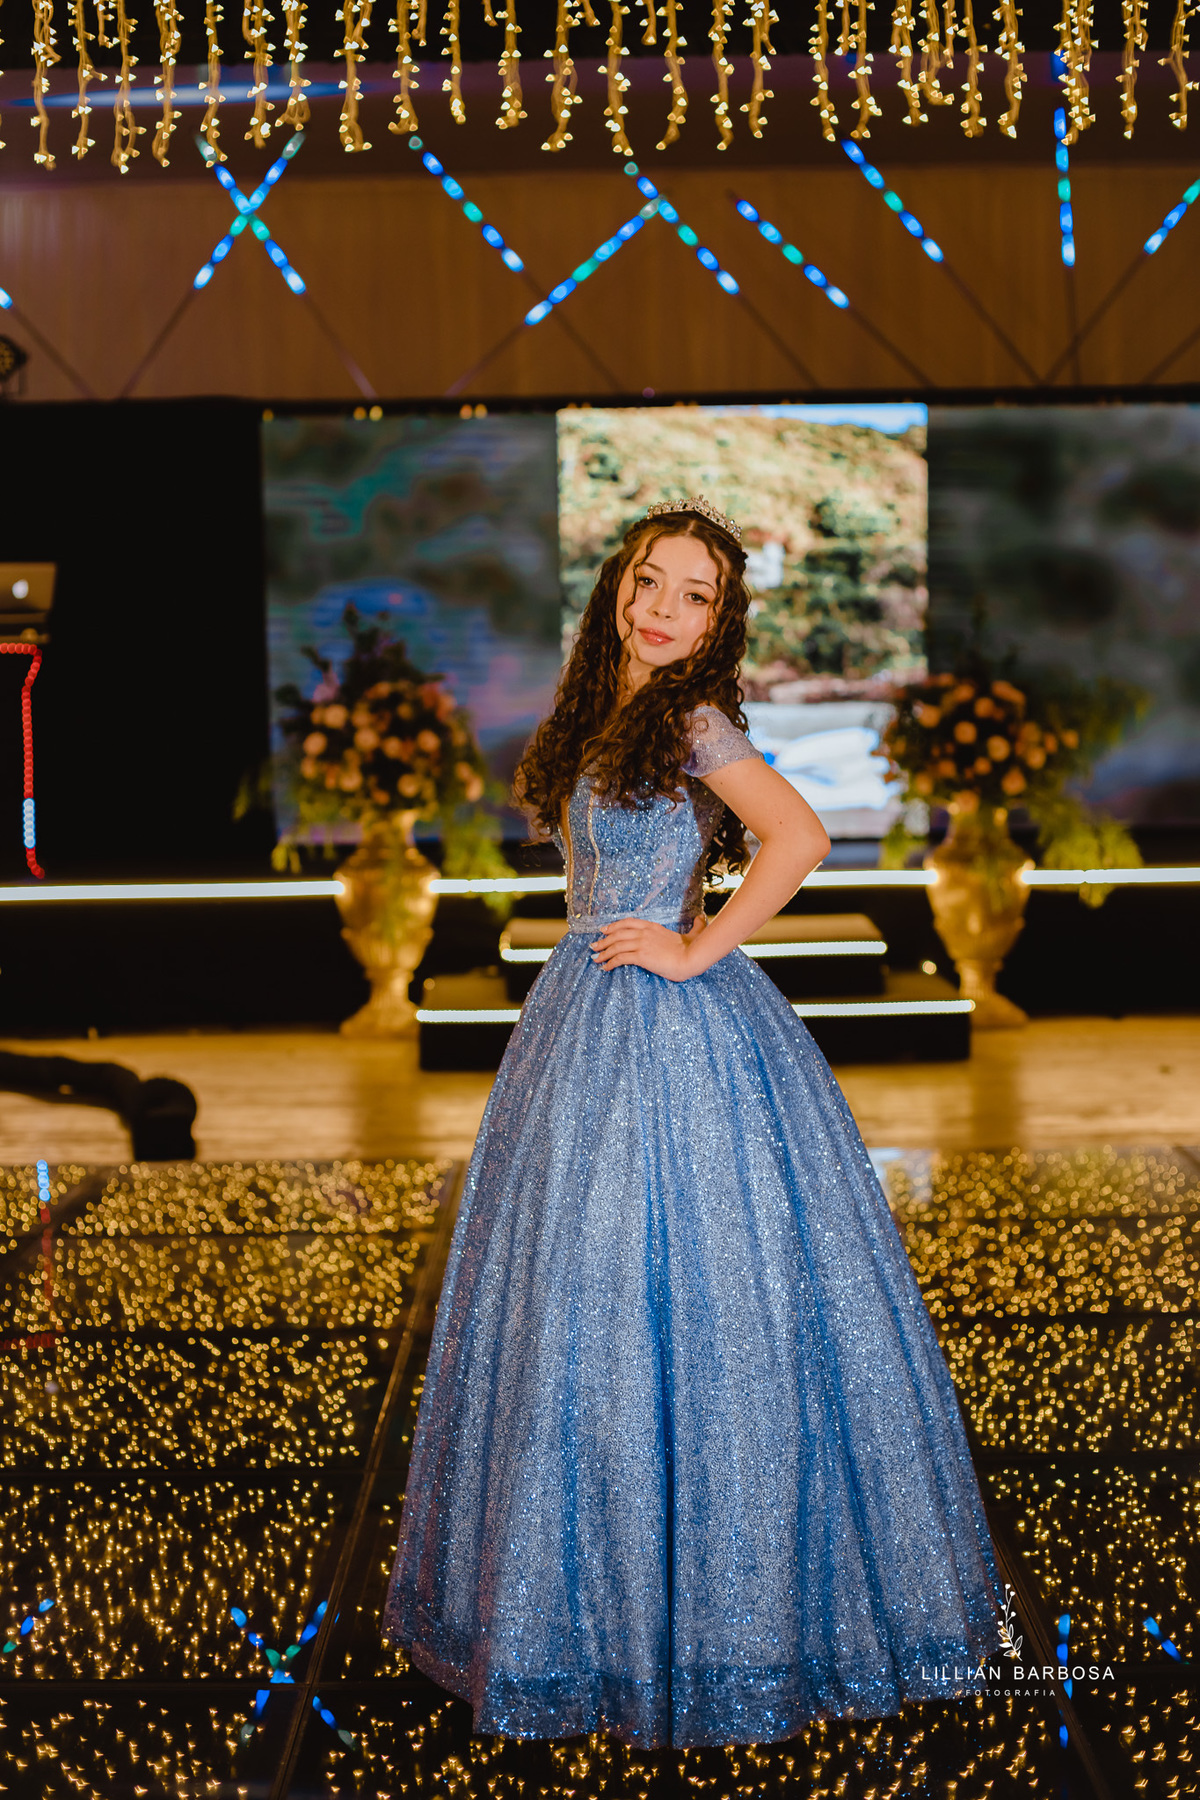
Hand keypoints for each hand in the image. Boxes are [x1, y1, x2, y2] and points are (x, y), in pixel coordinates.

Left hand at [589, 913, 705, 981]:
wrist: (692, 957)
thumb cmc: (693, 949)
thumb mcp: (694, 933)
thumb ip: (696, 926)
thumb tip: (702, 918)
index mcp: (653, 927)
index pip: (628, 923)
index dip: (614, 926)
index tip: (604, 930)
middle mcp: (644, 933)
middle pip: (617, 934)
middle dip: (603, 940)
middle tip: (594, 946)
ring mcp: (642, 943)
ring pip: (615, 946)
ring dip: (603, 952)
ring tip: (595, 958)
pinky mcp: (641, 956)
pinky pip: (620, 958)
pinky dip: (610, 962)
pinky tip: (605, 967)